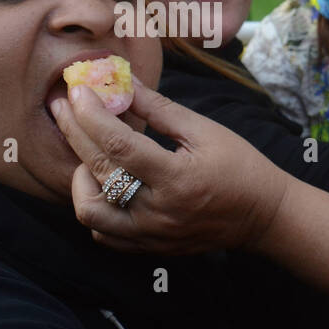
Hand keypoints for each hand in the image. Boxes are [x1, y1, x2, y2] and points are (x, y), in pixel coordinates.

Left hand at [50, 81, 290, 254]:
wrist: (264, 215)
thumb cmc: (241, 167)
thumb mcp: (206, 131)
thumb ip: (159, 109)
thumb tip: (122, 82)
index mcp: (178, 178)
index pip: (119, 146)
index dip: (92, 115)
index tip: (77, 91)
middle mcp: (160, 211)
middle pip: (98, 171)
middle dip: (74, 132)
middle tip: (63, 106)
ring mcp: (152, 234)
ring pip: (90, 211)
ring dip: (82, 179)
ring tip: (91, 156)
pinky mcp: (150, 246)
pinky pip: (103, 233)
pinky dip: (96, 207)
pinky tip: (104, 184)